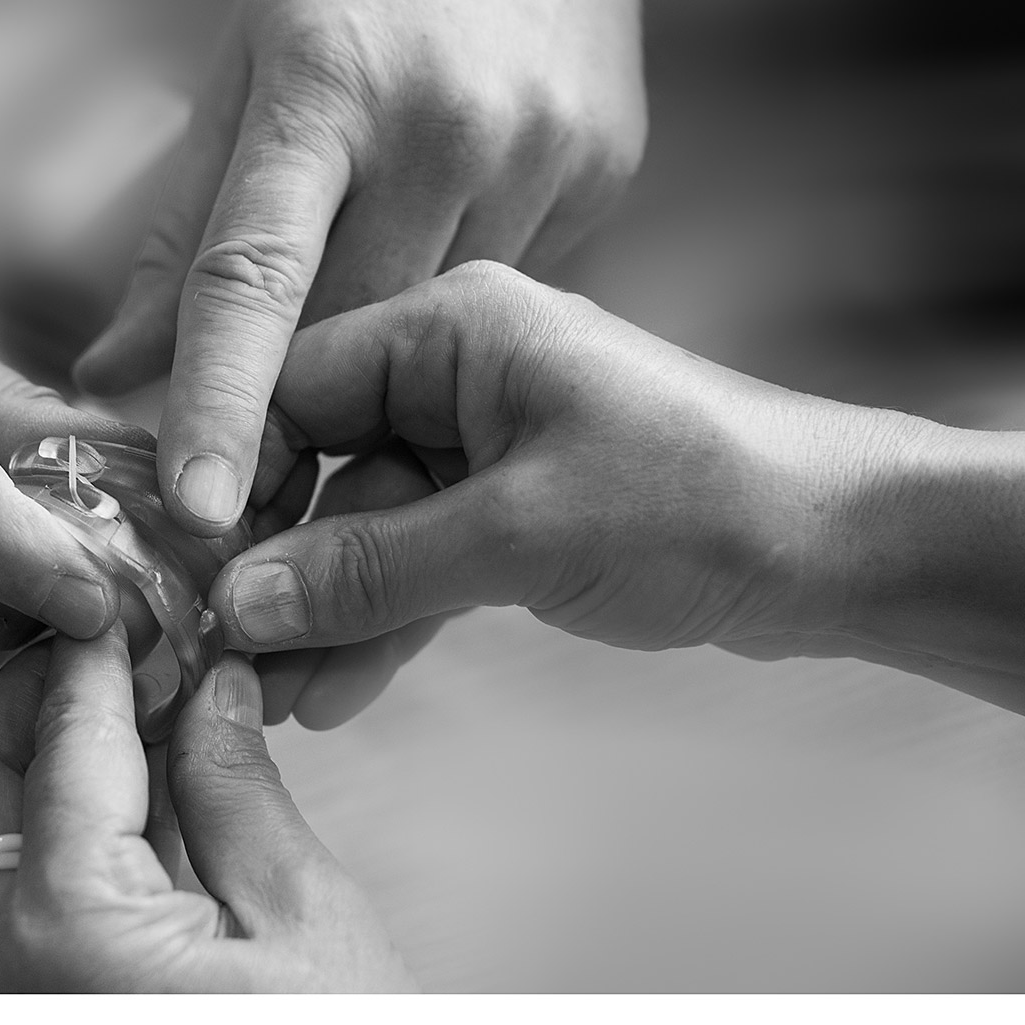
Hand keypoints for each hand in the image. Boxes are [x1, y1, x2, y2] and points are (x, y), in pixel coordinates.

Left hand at [0, 628, 414, 990]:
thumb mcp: (306, 921)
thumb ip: (239, 787)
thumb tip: (211, 688)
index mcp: (70, 928)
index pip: (65, 740)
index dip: (98, 651)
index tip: (123, 596)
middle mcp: (4, 968)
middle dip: (27, 694)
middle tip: (98, 639)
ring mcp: (3, 1001)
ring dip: (35, 757)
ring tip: (128, 702)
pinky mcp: (28, 1017)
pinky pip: (11, 896)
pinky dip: (53, 828)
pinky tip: (130, 789)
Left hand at [74, 0, 646, 536]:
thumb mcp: (246, 75)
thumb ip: (183, 231)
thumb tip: (116, 376)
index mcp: (325, 89)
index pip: (254, 275)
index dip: (219, 401)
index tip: (198, 506)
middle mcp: (443, 125)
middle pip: (353, 330)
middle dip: (303, 398)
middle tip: (266, 443)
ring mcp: (541, 147)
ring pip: (439, 326)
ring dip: (393, 345)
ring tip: (380, 268)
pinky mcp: (607, 168)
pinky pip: (515, 284)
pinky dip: (465, 287)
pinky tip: (456, 216)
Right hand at [210, 262, 1024, 719]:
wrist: (842, 547)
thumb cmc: (697, 499)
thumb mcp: (515, 535)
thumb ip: (369, 567)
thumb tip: (237, 600)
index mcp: (452, 328)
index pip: (294, 384)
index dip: (229, 475)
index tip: (181, 562)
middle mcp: (459, 371)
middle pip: (321, 462)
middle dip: (275, 562)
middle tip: (217, 649)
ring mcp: (487, 441)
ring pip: (367, 525)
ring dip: (325, 609)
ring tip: (273, 696)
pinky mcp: (515, 507)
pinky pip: (420, 559)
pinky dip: (385, 619)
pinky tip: (337, 689)